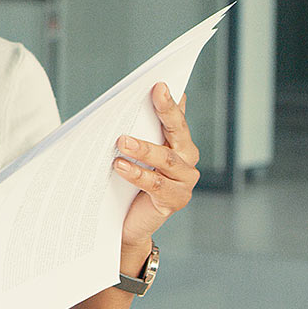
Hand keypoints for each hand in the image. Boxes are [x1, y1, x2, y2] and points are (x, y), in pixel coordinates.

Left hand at [113, 83, 197, 265]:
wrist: (126, 224)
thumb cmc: (129, 183)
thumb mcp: (135, 154)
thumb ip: (141, 129)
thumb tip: (140, 99)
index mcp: (180, 145)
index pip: (176, 119)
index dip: (169, 102)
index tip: (159, 84)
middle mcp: (187, 161)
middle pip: (177, 133)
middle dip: (165, 112)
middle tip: (153, 95)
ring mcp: (184, 182)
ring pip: (165, 159)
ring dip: (143, 148)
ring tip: (121, 141)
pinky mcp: (174, 201)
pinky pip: (155, 184)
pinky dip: (137, 174)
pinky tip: (120, 166)